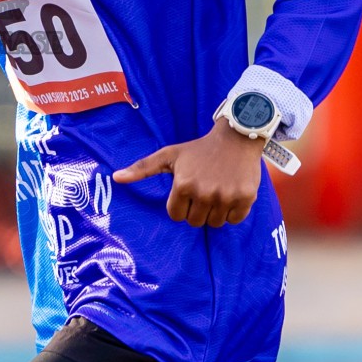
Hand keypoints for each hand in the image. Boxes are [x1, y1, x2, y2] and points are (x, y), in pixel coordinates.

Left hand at [112, 119, 264, 228]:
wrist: (236, 137)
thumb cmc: (198, 149)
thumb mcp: (169, 155)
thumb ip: (142, 168)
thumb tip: (115, 178)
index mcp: (183, 184)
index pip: (176, 216)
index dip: (180, 204)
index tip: (187, 189)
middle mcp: (204, 192)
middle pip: (195, 222)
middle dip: (197, 209)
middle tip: (203, 189)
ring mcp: (226, 196)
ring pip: (214, 223)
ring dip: (214, 211)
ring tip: (217, 189)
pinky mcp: (245, 199)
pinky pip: (234, 220)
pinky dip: (232, 211)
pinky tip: (230, 192)